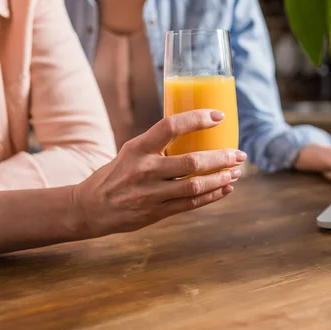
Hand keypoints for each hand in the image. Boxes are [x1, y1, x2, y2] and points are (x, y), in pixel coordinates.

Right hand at [72, 110, 246, 237]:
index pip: (170, 126)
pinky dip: (212, 196)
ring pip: (195, 185)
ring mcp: (151, 193)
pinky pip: (191, 204)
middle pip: (192, 161)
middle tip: (239, 154)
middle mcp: (144, 169)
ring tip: (236, 172)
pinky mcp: (156, 212)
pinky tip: (225, 188)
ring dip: (221, 178)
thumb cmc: (118, 173)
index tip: (219, 116)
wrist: (91, 208)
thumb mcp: (132, 151)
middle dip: (221, 157)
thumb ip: (159, 144)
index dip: (197, 119)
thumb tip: (197, 132)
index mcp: (138, 147)